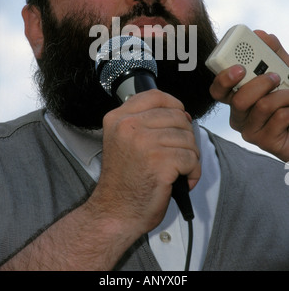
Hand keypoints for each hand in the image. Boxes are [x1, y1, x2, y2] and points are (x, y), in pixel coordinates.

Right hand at [92, 89, 199, 234]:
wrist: (115, 212)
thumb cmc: (123, 181)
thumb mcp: (123, 140)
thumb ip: (144, 122)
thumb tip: (181, 114)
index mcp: (118, 118)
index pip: (155, 96)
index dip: (174, 105)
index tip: (178, 118)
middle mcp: (128, 126)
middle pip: (177, 116)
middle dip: (185, 136)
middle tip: (178, 154)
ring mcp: (144, 142)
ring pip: (187, 138)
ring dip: (190, 156)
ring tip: (179, 170)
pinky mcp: (159, 161)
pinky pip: (191, 158)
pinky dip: (192, 172)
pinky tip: (181, 180)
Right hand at [209, 30, 288, 161]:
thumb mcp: (284, 70)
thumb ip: (273, 53)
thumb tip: (262, 34)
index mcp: (237, 96)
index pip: (218, 90)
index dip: (223, 79)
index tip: (239, 68)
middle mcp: (239, 114)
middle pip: (237, 100)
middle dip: (258, 85)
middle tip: (274, 76)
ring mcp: (250, 130)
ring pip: (260, 107)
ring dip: (283, 95)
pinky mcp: (265, 142)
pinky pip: (278, 118)